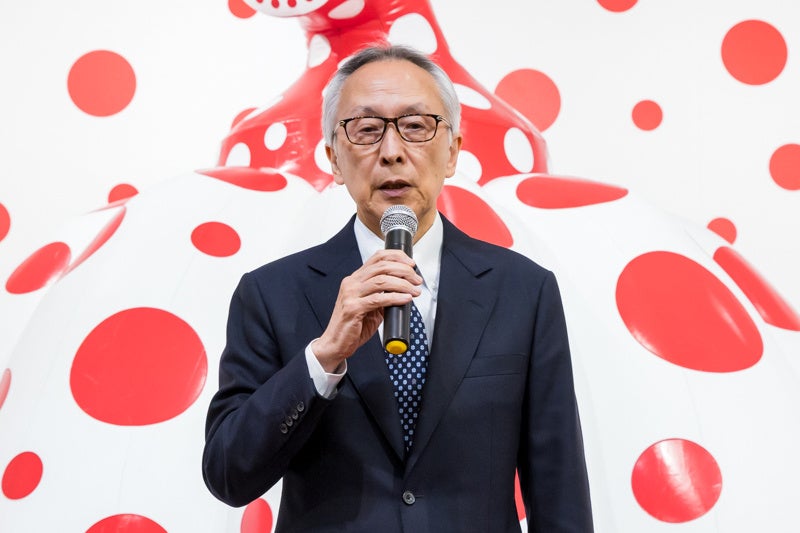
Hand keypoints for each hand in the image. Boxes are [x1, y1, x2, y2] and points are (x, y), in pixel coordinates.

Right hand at [312, 249, 421, 371]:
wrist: (336, 343)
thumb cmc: (352, 326)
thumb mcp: (370, 305)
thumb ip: (383, 295)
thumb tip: (404, 290)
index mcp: (356, 279)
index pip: (377, 257)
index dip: (397, 257)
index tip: (411, 264)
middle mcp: (352, 283)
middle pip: (382, 267)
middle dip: (404, 271)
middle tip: (416, 280)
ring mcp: (350, 294)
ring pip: (382, 281)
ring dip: (403, 284)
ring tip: (414, 291)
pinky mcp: (353, 308)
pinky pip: (378, 299)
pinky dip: (395, 297)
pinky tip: (405, 299)